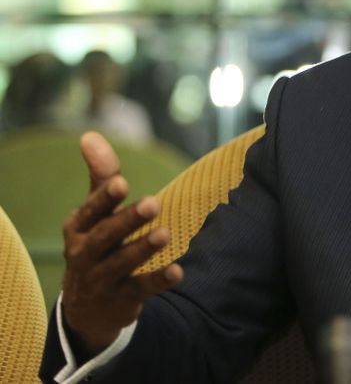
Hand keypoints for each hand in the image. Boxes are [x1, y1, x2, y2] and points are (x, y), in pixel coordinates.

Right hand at [61, 132, 183, 355]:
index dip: (104, 198)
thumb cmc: (96, 244)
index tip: (122, 182)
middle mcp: (84, 254)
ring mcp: (100, 280)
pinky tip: (177, 272)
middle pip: (105, 236)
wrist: (86, 308)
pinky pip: (139, 289)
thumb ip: (100, 176)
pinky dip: (157, 281)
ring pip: (120, 263)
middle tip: (153, 203)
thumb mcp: (94, 212)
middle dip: (128, 220)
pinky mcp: (120, 300)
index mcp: (78, 228)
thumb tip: (90, 135)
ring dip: (142, 248)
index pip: (90, 211)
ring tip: (165, 233)